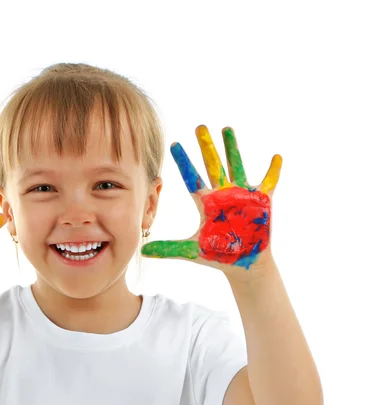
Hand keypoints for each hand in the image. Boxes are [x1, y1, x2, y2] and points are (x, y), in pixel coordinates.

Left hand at [141, 125, 281, 280]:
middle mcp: (223, 194)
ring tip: (226, 129)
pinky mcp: (262, 200)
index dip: (183, 162)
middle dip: (206, 146)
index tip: (173, 145)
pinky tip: (276, 156)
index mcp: (207, 203)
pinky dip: (273, 171)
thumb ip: (168, 248)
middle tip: (199, 126)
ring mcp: (242, 194)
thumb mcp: (192, 250)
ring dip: (232, 148)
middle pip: (212, 165)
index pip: (192, 178)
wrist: (243, 262)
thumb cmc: (218, 253)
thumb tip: (142, 250)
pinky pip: (269, 182)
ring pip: (236, 165)